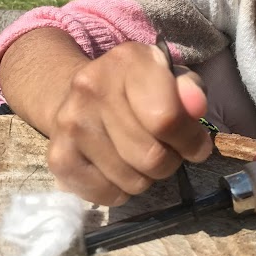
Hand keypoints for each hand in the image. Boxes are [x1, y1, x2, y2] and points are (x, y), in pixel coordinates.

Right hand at [47, 42, 211, 205]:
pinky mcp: (58, 156)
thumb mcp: (170, 76)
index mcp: (127, 60)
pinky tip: (119, 167)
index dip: (190, 140)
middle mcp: (92, 87)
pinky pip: (107, 196)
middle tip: (169, 151)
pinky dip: (121, 191)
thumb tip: (197, 107)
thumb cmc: (139, 87)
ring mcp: (71, 123)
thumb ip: (190, 90)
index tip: (197, 145)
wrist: (80, 94)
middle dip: (171, 161)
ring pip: (132, 182)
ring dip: (148, 177)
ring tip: (143, 156)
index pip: (166, 117)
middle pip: (151, 157)